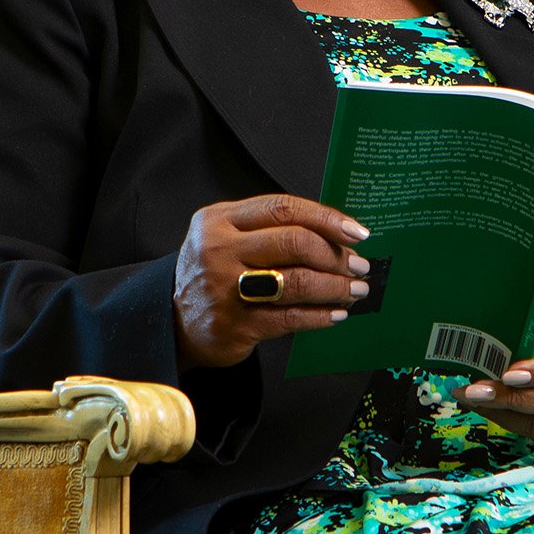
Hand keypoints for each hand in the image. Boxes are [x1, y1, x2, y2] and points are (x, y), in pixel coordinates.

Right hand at [172, 194, 370, 369]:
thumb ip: (269, 229)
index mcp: (219, 219)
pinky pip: (291, 317)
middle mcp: (220, 250)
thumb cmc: (214, 272)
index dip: (325, 218)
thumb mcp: (226, 236)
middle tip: (359, 265)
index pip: (283, 208)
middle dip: (336, 255)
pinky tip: (336, 314)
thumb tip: (334, 233)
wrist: (174, 319)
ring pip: (298, 281)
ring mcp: (227, 289)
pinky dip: (321, 315)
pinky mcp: (236, 325)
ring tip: (356, 290)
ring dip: (336, 287)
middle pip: (294, 242)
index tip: (355, 231)